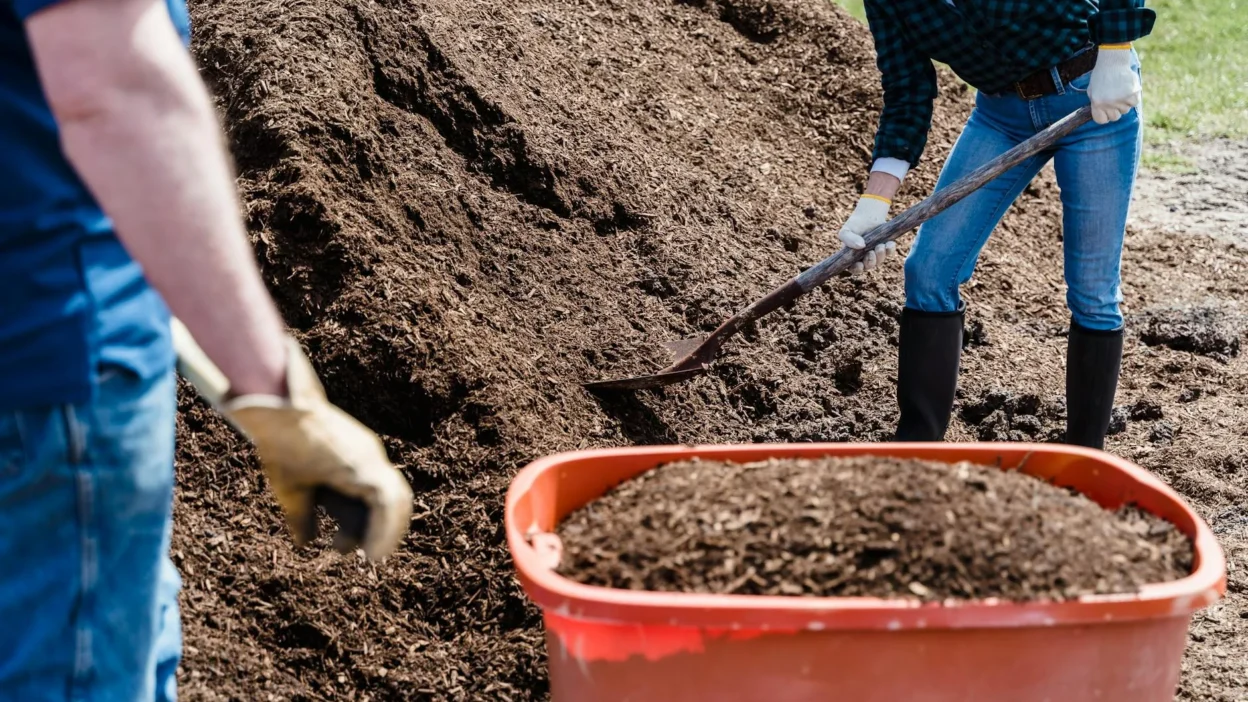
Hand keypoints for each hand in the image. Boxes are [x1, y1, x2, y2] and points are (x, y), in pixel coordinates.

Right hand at [219, 339, 413, 561]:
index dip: (372, 523)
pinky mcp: (365, 464)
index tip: (354, 548)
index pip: (375, 496)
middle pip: (391, 498)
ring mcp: (370, 458)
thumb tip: (305, 544)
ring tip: (374, 558)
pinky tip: (372, 551)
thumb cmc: (281, 447)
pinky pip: (387, 502)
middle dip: (384, 528)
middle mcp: (368, 457)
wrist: (278, 415)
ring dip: (388, 532)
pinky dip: (384, 529)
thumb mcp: (293, 490)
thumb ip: (303, 517)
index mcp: (353, 461)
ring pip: (397, 501)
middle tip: (371, 555)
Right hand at [838, 195, 896, 273]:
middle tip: (871, 252)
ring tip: (880, 245)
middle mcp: (864, 258)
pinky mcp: (886, 248)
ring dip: (880, 255)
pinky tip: (888, 243)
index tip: (860, 264)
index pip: (854, 268)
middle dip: (871, 261)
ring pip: (879, 261)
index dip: (857, 269)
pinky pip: (890, 252)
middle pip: (868, 266)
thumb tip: (861, 246)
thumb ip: (848, 239)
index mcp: (852, 257)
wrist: (867, 215)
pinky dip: (890, 249)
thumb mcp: (846, 231)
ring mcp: (876, 254)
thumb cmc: (854, 225)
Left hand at [1087, 45, 1140, 124]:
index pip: (1101, 120)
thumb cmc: (1101, 76)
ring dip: (1124, 103)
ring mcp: (1121, 99)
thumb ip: (1096, 104)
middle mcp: (1109, 103)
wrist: (1112, 62)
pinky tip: (1128, 89)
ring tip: (1120, 91)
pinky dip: (1133, 98)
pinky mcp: (1132, 94)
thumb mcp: (1092, 91)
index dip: (1104, 116)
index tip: (1106, 112)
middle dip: (1115, 111)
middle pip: (1115, 117)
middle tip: (1115, 100)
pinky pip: (1134, 103)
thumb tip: (1102, 116)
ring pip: (1125, 110)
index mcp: (1097, 103)